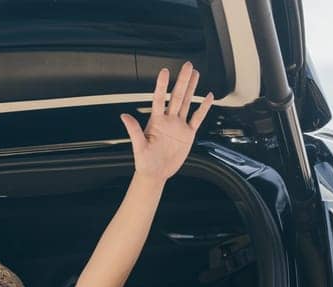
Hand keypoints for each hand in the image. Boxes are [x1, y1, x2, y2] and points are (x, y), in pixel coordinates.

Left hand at [121, 63, 212, 182]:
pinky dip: (203, 108)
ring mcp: (179, 126)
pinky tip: (207, 97)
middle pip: (177, 96)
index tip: (165, 71)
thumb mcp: (138, 147)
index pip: (160, 99)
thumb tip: (124, 116)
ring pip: (187, 103)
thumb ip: (134, 130)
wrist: (156, 173)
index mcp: (156, 122)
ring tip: (196, 74)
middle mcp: (168, 121)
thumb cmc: (145, 162)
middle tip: (188, 66)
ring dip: (192, 89)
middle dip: (182, 81)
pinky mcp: (188, 134)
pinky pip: (197, 118)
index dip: (162, 85)